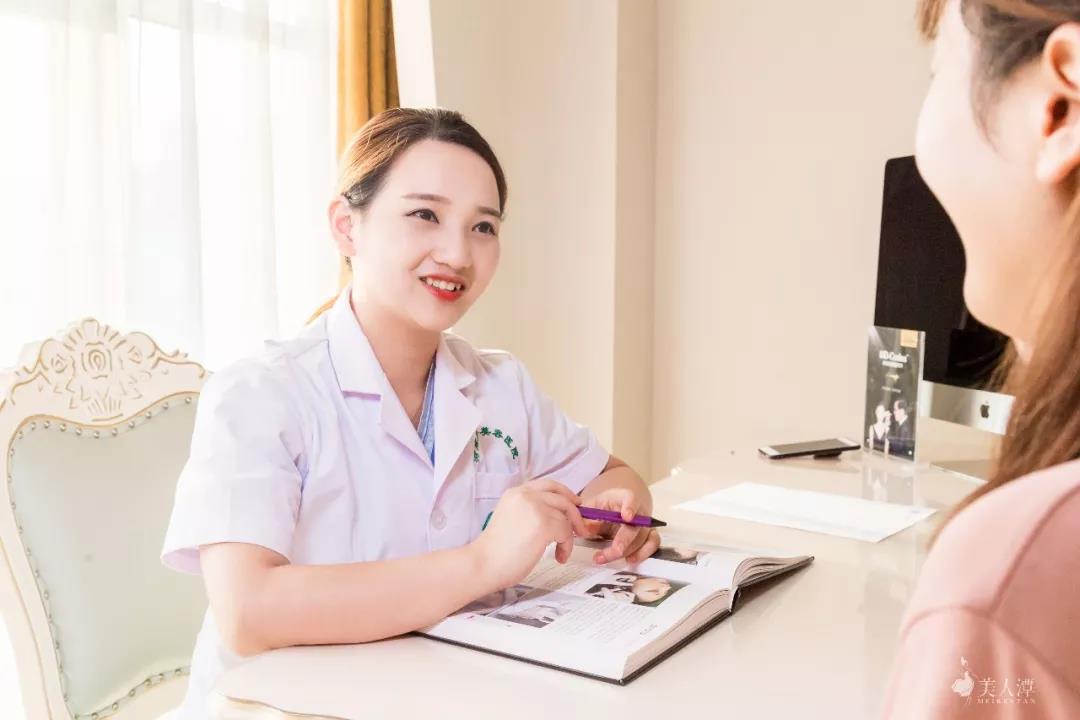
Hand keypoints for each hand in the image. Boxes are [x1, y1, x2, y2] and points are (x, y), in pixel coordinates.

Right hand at [469, 479, 588, 590]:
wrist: (484, 563)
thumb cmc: (495, 549)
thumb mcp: (512, 518)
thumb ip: (530, 511)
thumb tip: (556, 515)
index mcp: (516, 492)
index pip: (548, 485)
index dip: (565, 493)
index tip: (574, 504)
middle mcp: (526, 495)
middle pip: (562, 497)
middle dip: (575, 513)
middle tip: (580, 529)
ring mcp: (536, 508)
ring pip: (566, 517)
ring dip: (569, 536)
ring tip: (561, 551)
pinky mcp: (544, 525)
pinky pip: (566, 532)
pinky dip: (567, 546)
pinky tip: (559, 557)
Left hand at [580, 487, 660, 564]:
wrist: (615, 508)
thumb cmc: (602, 507)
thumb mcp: (591, 508)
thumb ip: (585, 517)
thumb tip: (581, 530)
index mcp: (622, 497)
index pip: (630, 498)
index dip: (630, 506)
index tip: (626, 517)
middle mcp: (638, 509)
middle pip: (636, 524)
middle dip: (625, 539)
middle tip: (615, 550)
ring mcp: (645, 523)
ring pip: (643, 537)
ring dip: (628, 551)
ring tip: (607, 558)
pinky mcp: (648, 535)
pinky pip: (652, 544)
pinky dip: (643, 553)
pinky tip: (630, 560)